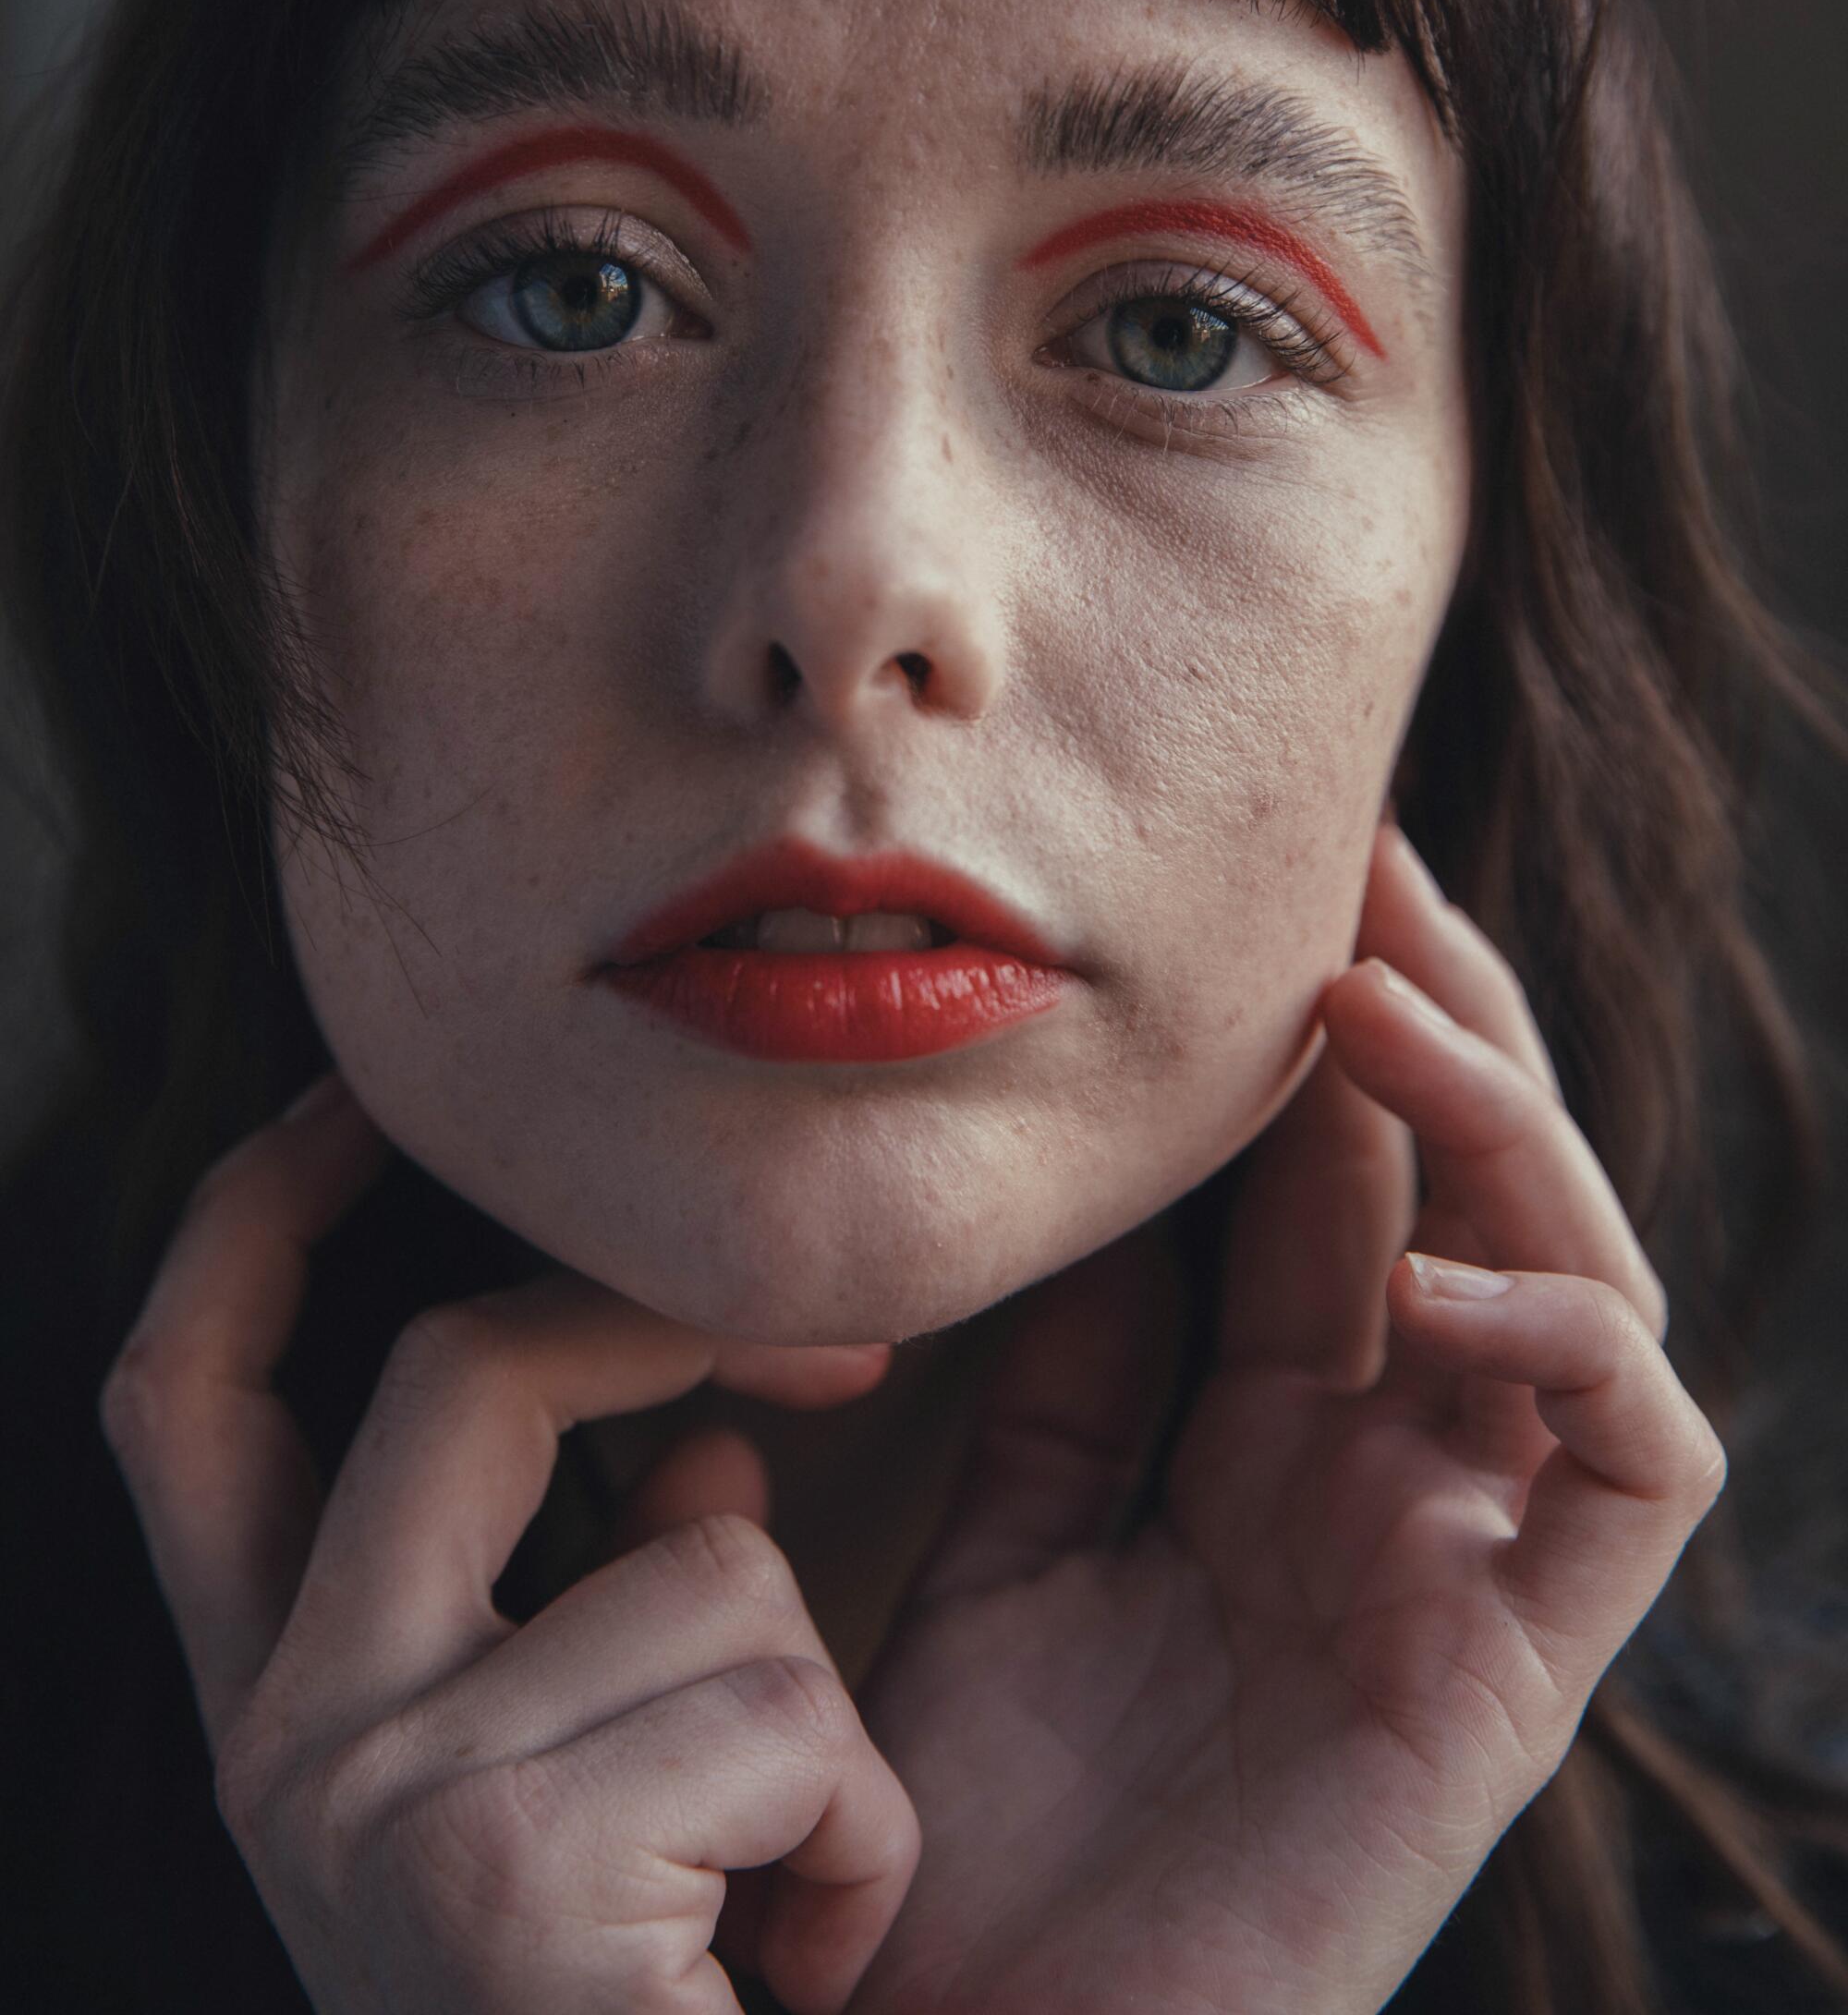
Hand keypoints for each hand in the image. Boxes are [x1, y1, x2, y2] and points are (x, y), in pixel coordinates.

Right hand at [98, 1077, 918, 2014]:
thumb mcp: (601, 1817)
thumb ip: (607, 1613)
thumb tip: (701, 1462)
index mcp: (295, 1715)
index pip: (191, 1403)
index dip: (258, 1224)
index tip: (357, 1100)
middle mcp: (289, 1750)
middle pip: (450, 1381)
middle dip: (659, 1315)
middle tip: (843, 1361)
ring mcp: (375, 1808)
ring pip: (713, 1558)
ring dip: (827, 1730)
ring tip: (798, 1921)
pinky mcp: (502, 1877)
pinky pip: (791, 1704)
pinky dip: (865, 1835)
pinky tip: (813, 1976)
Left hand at [808, 823, 1720, 2013]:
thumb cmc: (951, 1848)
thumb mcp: (994, 1550)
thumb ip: (1055, 1377)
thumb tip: (1063, 1178)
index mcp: (1259, 1444)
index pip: (1319, 1184)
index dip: (1298, 1032)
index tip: (1237, 879)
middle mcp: (1385, 1481)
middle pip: (1458, 1191)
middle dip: (1422, 1012)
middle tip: (1348, 852)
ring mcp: (1464, 1567)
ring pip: (1576, 1275)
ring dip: (1501, 1122)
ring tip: (1383, 993)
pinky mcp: (1519, 1677)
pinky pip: (1633, 1469)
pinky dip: (1571, 1340)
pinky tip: (1444, 1280)